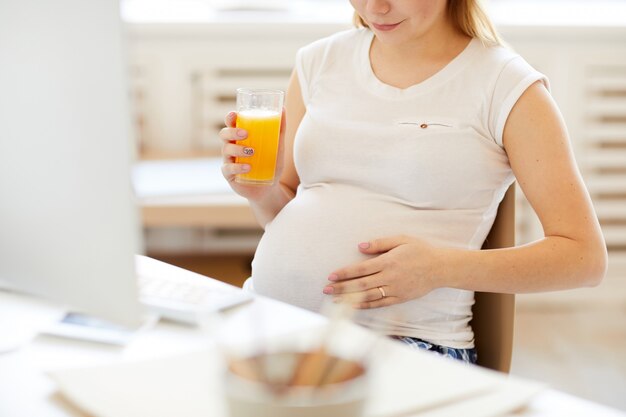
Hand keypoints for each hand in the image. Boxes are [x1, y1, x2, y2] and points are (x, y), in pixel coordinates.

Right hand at [219, 110, 285, 201]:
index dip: (229, 118)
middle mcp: (232, 147)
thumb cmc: (271, 163)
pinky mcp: (229, 175)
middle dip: (232, 132)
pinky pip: (228, 168)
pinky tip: (248, 167)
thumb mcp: (278, 146)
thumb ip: (280, 129)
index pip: (230, 124)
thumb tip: (284, 109)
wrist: (269, 188)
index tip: (234, 115)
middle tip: (246, 134)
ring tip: (252, 152)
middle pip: (224, 134)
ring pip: (226, 150)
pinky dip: (238, 167)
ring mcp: (229, 161)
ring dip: (238, 149)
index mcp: (240, 137)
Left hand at [323, 235, 443, 308]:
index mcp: (389, 262)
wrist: (440, 268)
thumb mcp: (401, 240)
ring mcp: (395, 290)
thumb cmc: (420, 250)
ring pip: (368, 296)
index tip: (331, 275)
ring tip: (334, 300)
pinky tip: (354, 306)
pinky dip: (366, 306)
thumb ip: (380, 243)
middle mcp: (390, 277)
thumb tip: (360, 247)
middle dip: (341, 287)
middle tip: (326, 289)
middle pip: (361, 285)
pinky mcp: (400, 298)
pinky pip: (380, 304)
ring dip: (350, 299)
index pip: (361, 269)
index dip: (345, 273)